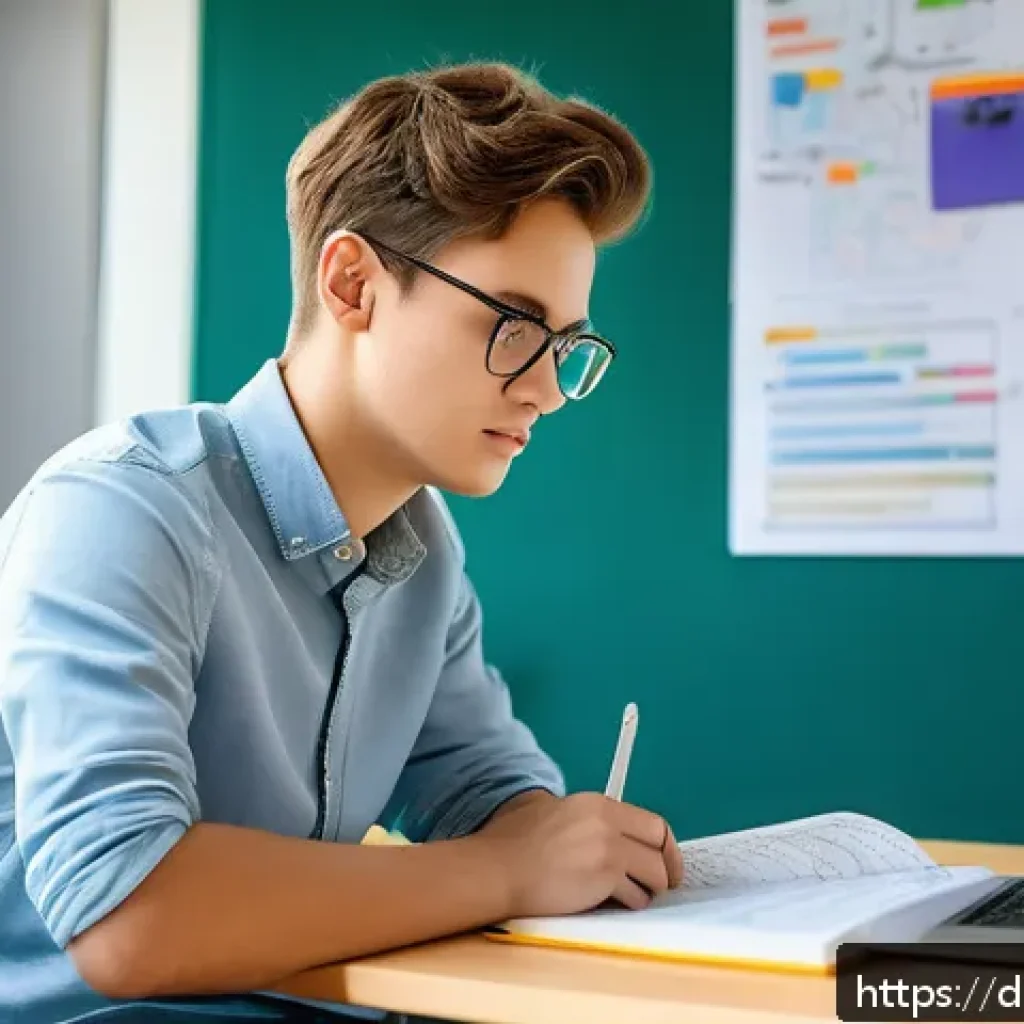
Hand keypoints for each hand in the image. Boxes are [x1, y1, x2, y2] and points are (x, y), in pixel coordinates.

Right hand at [474, 791, 683, 918]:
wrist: (500, 868)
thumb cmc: (514, 842)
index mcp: (597, 804)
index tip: (662, 860)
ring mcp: (610, 849)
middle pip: (661, 843)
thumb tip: (602, 831)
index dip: (663, 845)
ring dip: (647, 889)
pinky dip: (630, 903)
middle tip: (662, 884)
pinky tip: (612, 903)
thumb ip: (583, 819)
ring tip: (629, 896)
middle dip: (667, 866)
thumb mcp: (551, 811)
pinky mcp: (605, 878)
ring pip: (655, 874)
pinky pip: (636, 896)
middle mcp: (609, 822)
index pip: (651, 822)